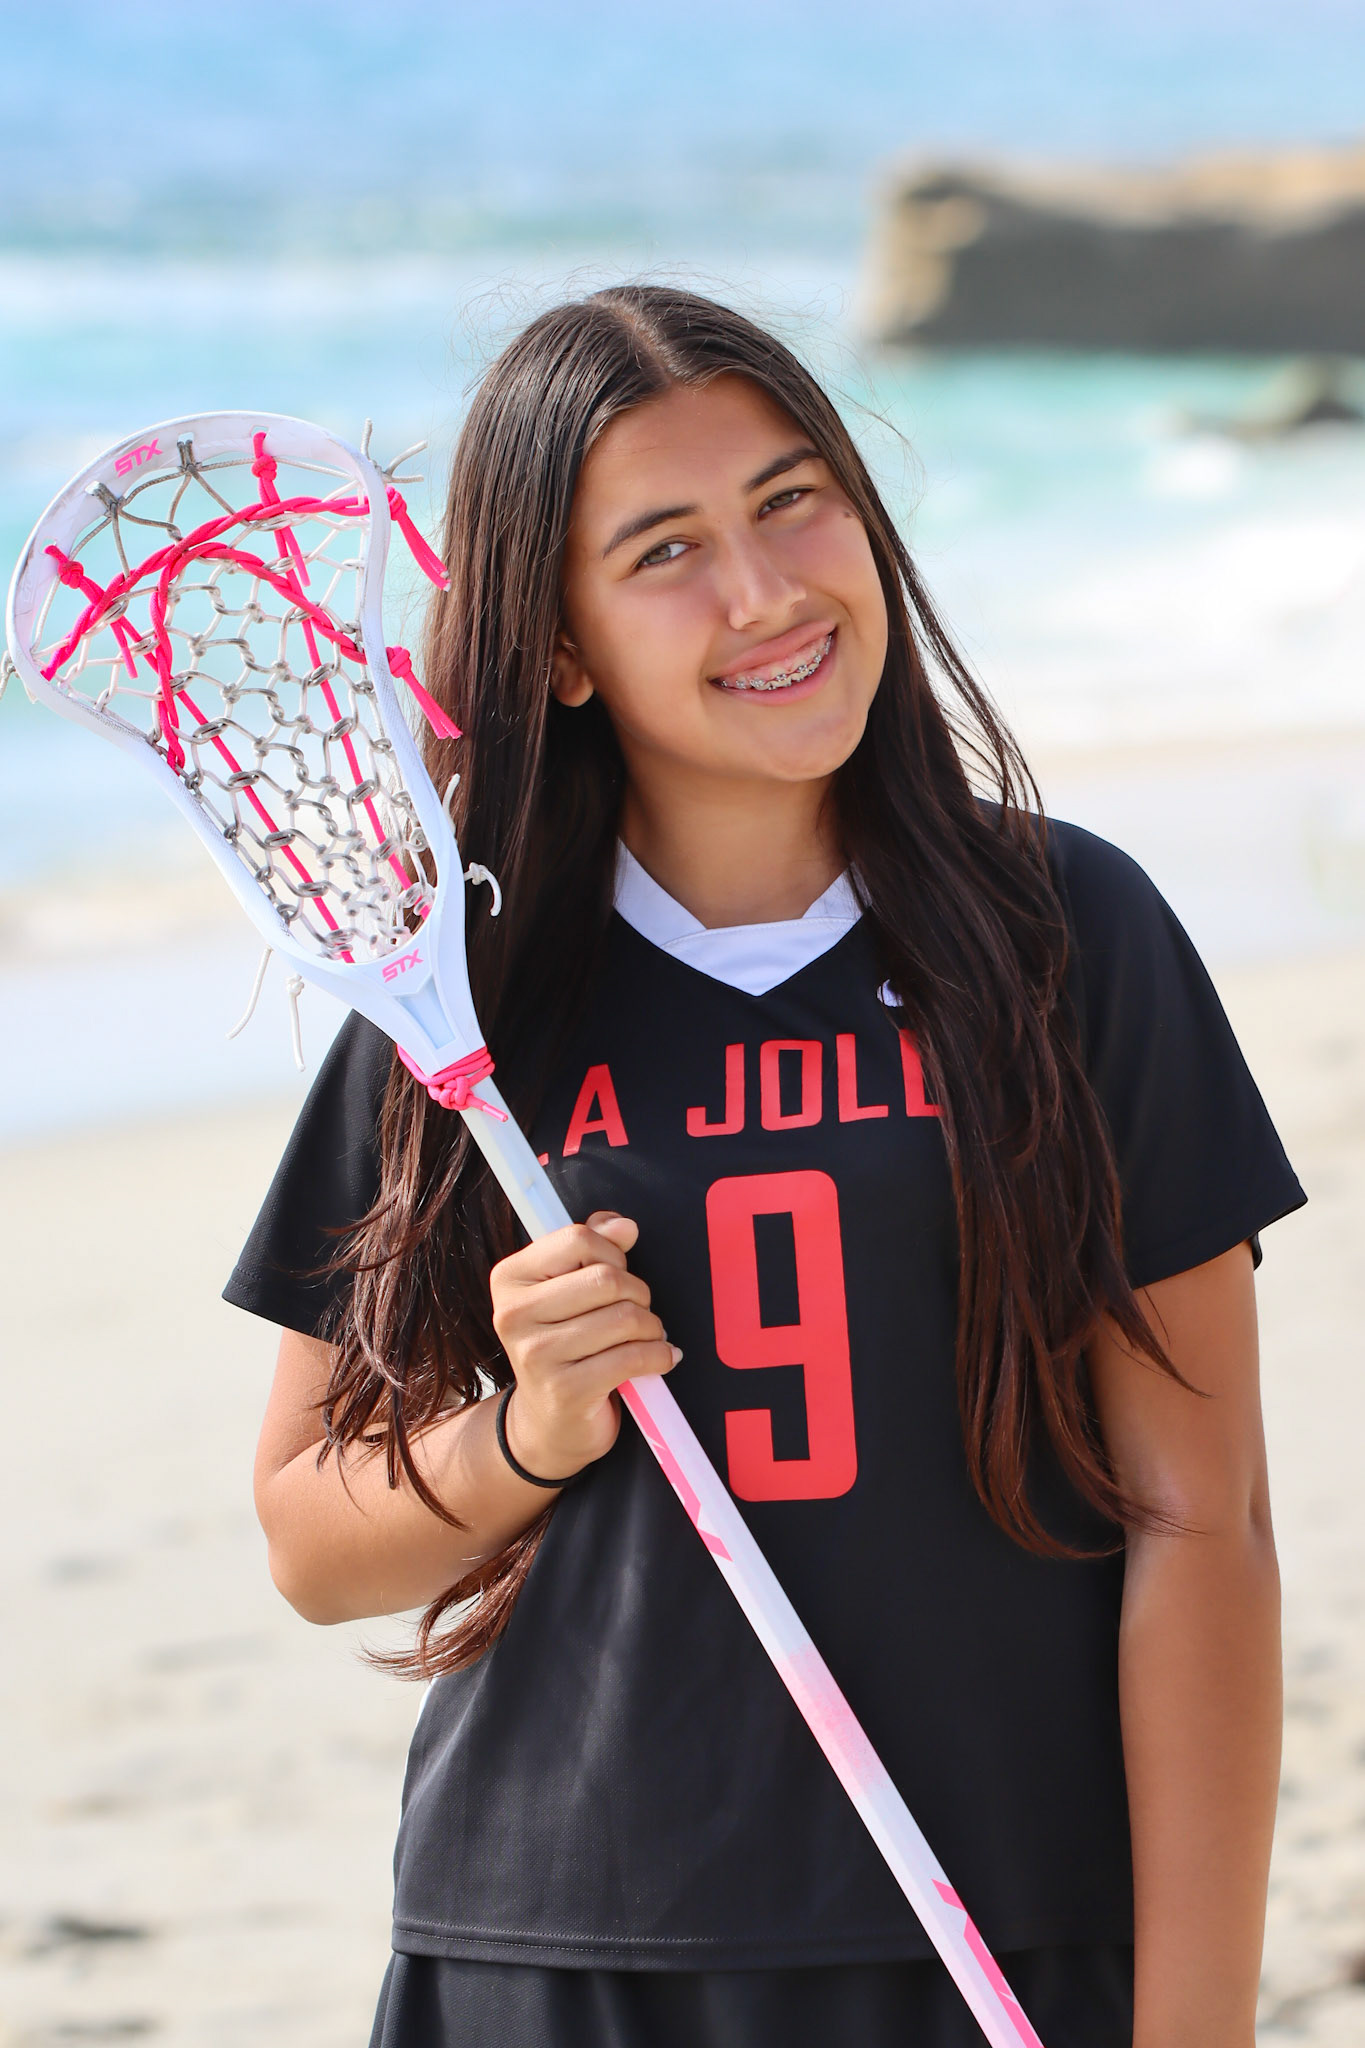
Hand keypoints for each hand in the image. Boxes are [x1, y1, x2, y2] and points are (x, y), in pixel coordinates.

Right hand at [489, 1211, 680, 1480]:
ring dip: (652, 1328)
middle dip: (638, 1293)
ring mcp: (536, 1355)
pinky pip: (632, 1357)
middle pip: (607, 1278)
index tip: (616, 1275)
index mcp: (510, 1278)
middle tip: (638, 1312)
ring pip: (625, 1317)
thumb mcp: (569, 1289)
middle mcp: (514, 1314)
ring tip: (647, 1338)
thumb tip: (624, 1225)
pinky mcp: (565, 1390)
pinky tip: (660, 1358)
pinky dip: (659, 1356)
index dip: (613, 1254)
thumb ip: (592, 1246)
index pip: (579, 1239)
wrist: (549, 1424)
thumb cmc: (565, 1346)